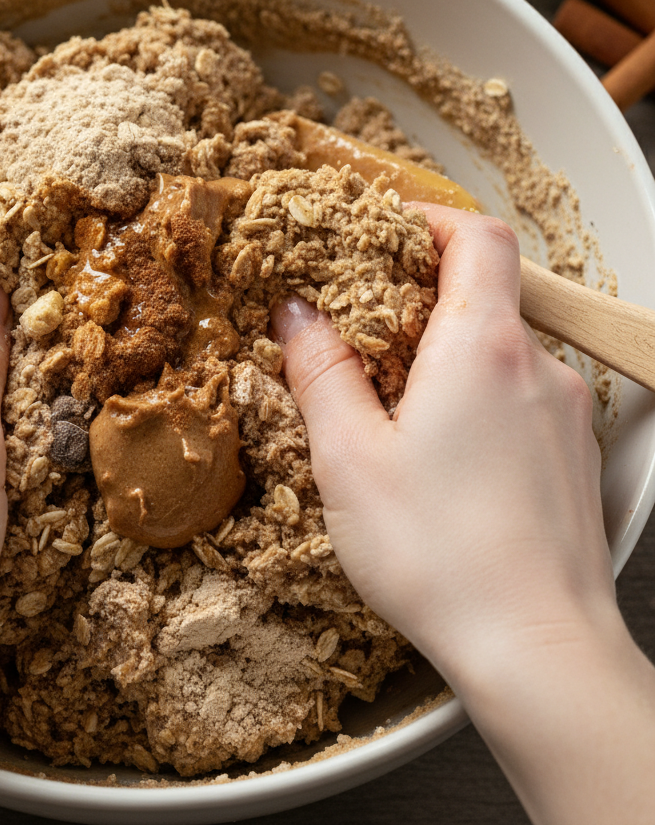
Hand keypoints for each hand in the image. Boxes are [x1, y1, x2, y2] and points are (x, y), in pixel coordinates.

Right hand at [272, 204, 654, 824]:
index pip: (477, 236)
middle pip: (487, 291)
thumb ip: (320, 372)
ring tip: (394, 408)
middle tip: (365, 332)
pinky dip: (478, 397)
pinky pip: (521, 397)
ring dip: (448, 355)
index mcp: (480, 348)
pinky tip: (441, 457)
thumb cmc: (437, 554)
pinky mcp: (573, 456)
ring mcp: (565, 413)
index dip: (429, 220)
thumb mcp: (348, 458)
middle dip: (421, 297)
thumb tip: (297, 312)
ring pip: (502, 350)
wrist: (537, 649)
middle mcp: (536, 367)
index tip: (383, 234)